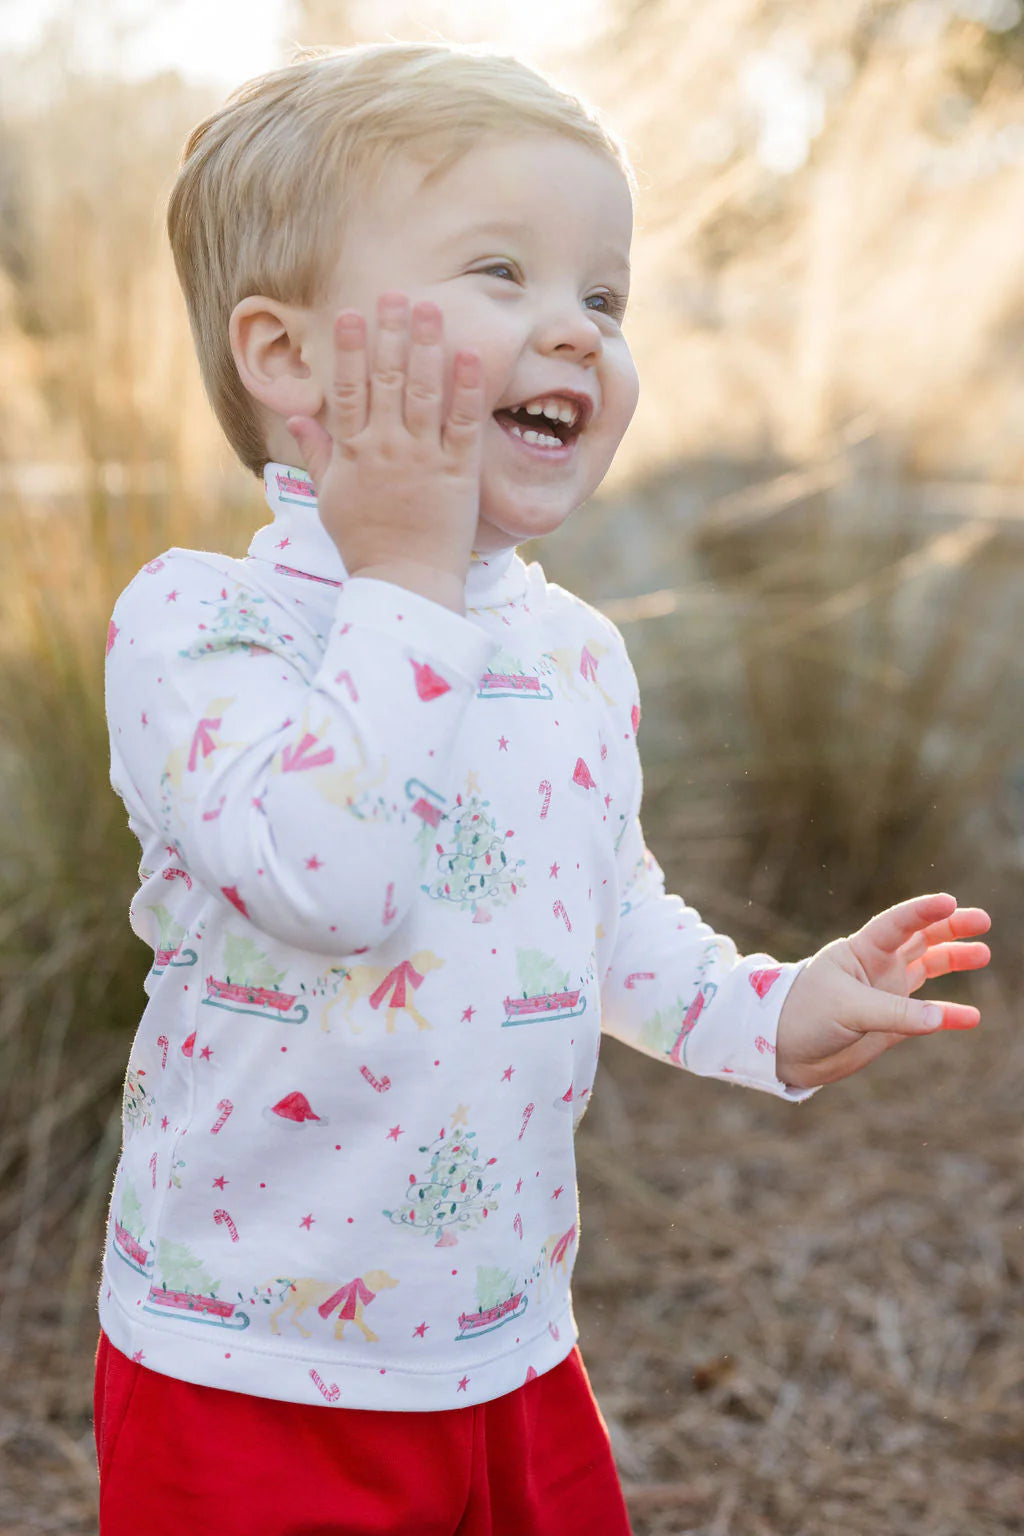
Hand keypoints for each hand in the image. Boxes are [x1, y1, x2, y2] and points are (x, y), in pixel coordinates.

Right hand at [286, 292, 484, 613]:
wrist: (404, 582)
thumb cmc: (366, 544)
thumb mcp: (331, 499)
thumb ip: (318, 455)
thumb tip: (298, 417)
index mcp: (353, 453)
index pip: (347, 390)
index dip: (348, 349)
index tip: (350, 314)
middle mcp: (387, 448)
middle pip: (387, 380)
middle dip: (390, 333)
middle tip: (395, 294)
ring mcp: (423, 458)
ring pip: (425, 392)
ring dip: (427, 346)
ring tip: (431, 309)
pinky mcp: (457, 473)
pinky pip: (462, 424)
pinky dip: (466, 389)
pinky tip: (470, 355)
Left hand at [775, 893, 990, 1088]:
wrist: (782, 1051)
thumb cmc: (803, 1016)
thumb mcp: (847, 1009)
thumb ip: (894, 1012)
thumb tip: (940, 1017)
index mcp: (860, 950)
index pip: (897, 923)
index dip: (922, 911)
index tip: (949, 901)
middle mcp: (877, 966)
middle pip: (920, 938)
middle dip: (950, 927)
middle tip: (983, 920)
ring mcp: (886, 993)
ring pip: (928, 968)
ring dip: (954, 959)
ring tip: (983, 954)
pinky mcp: (891, 1024)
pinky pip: (928, 1015)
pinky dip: (949, 1016)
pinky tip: (971, 1017)